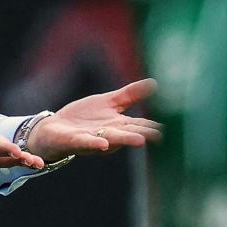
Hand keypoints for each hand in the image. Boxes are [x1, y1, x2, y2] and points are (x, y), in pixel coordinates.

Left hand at [26, 79, 161, 161]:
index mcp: (118, 125)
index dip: (153, 125)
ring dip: (125, 140)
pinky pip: (87, 143)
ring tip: (141, 141)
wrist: (55, 128)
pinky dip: (95, 143)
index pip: (139, 125)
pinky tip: (104, 144)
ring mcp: (93, 138)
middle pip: (128, 133)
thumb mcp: (109, 102)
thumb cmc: (84, 117)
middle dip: (143, 134)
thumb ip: (130, 94)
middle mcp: (109, 134)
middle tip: (160, 135)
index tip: (171, 127)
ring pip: (112, 140)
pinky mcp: (76, 140)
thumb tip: (155, 82)